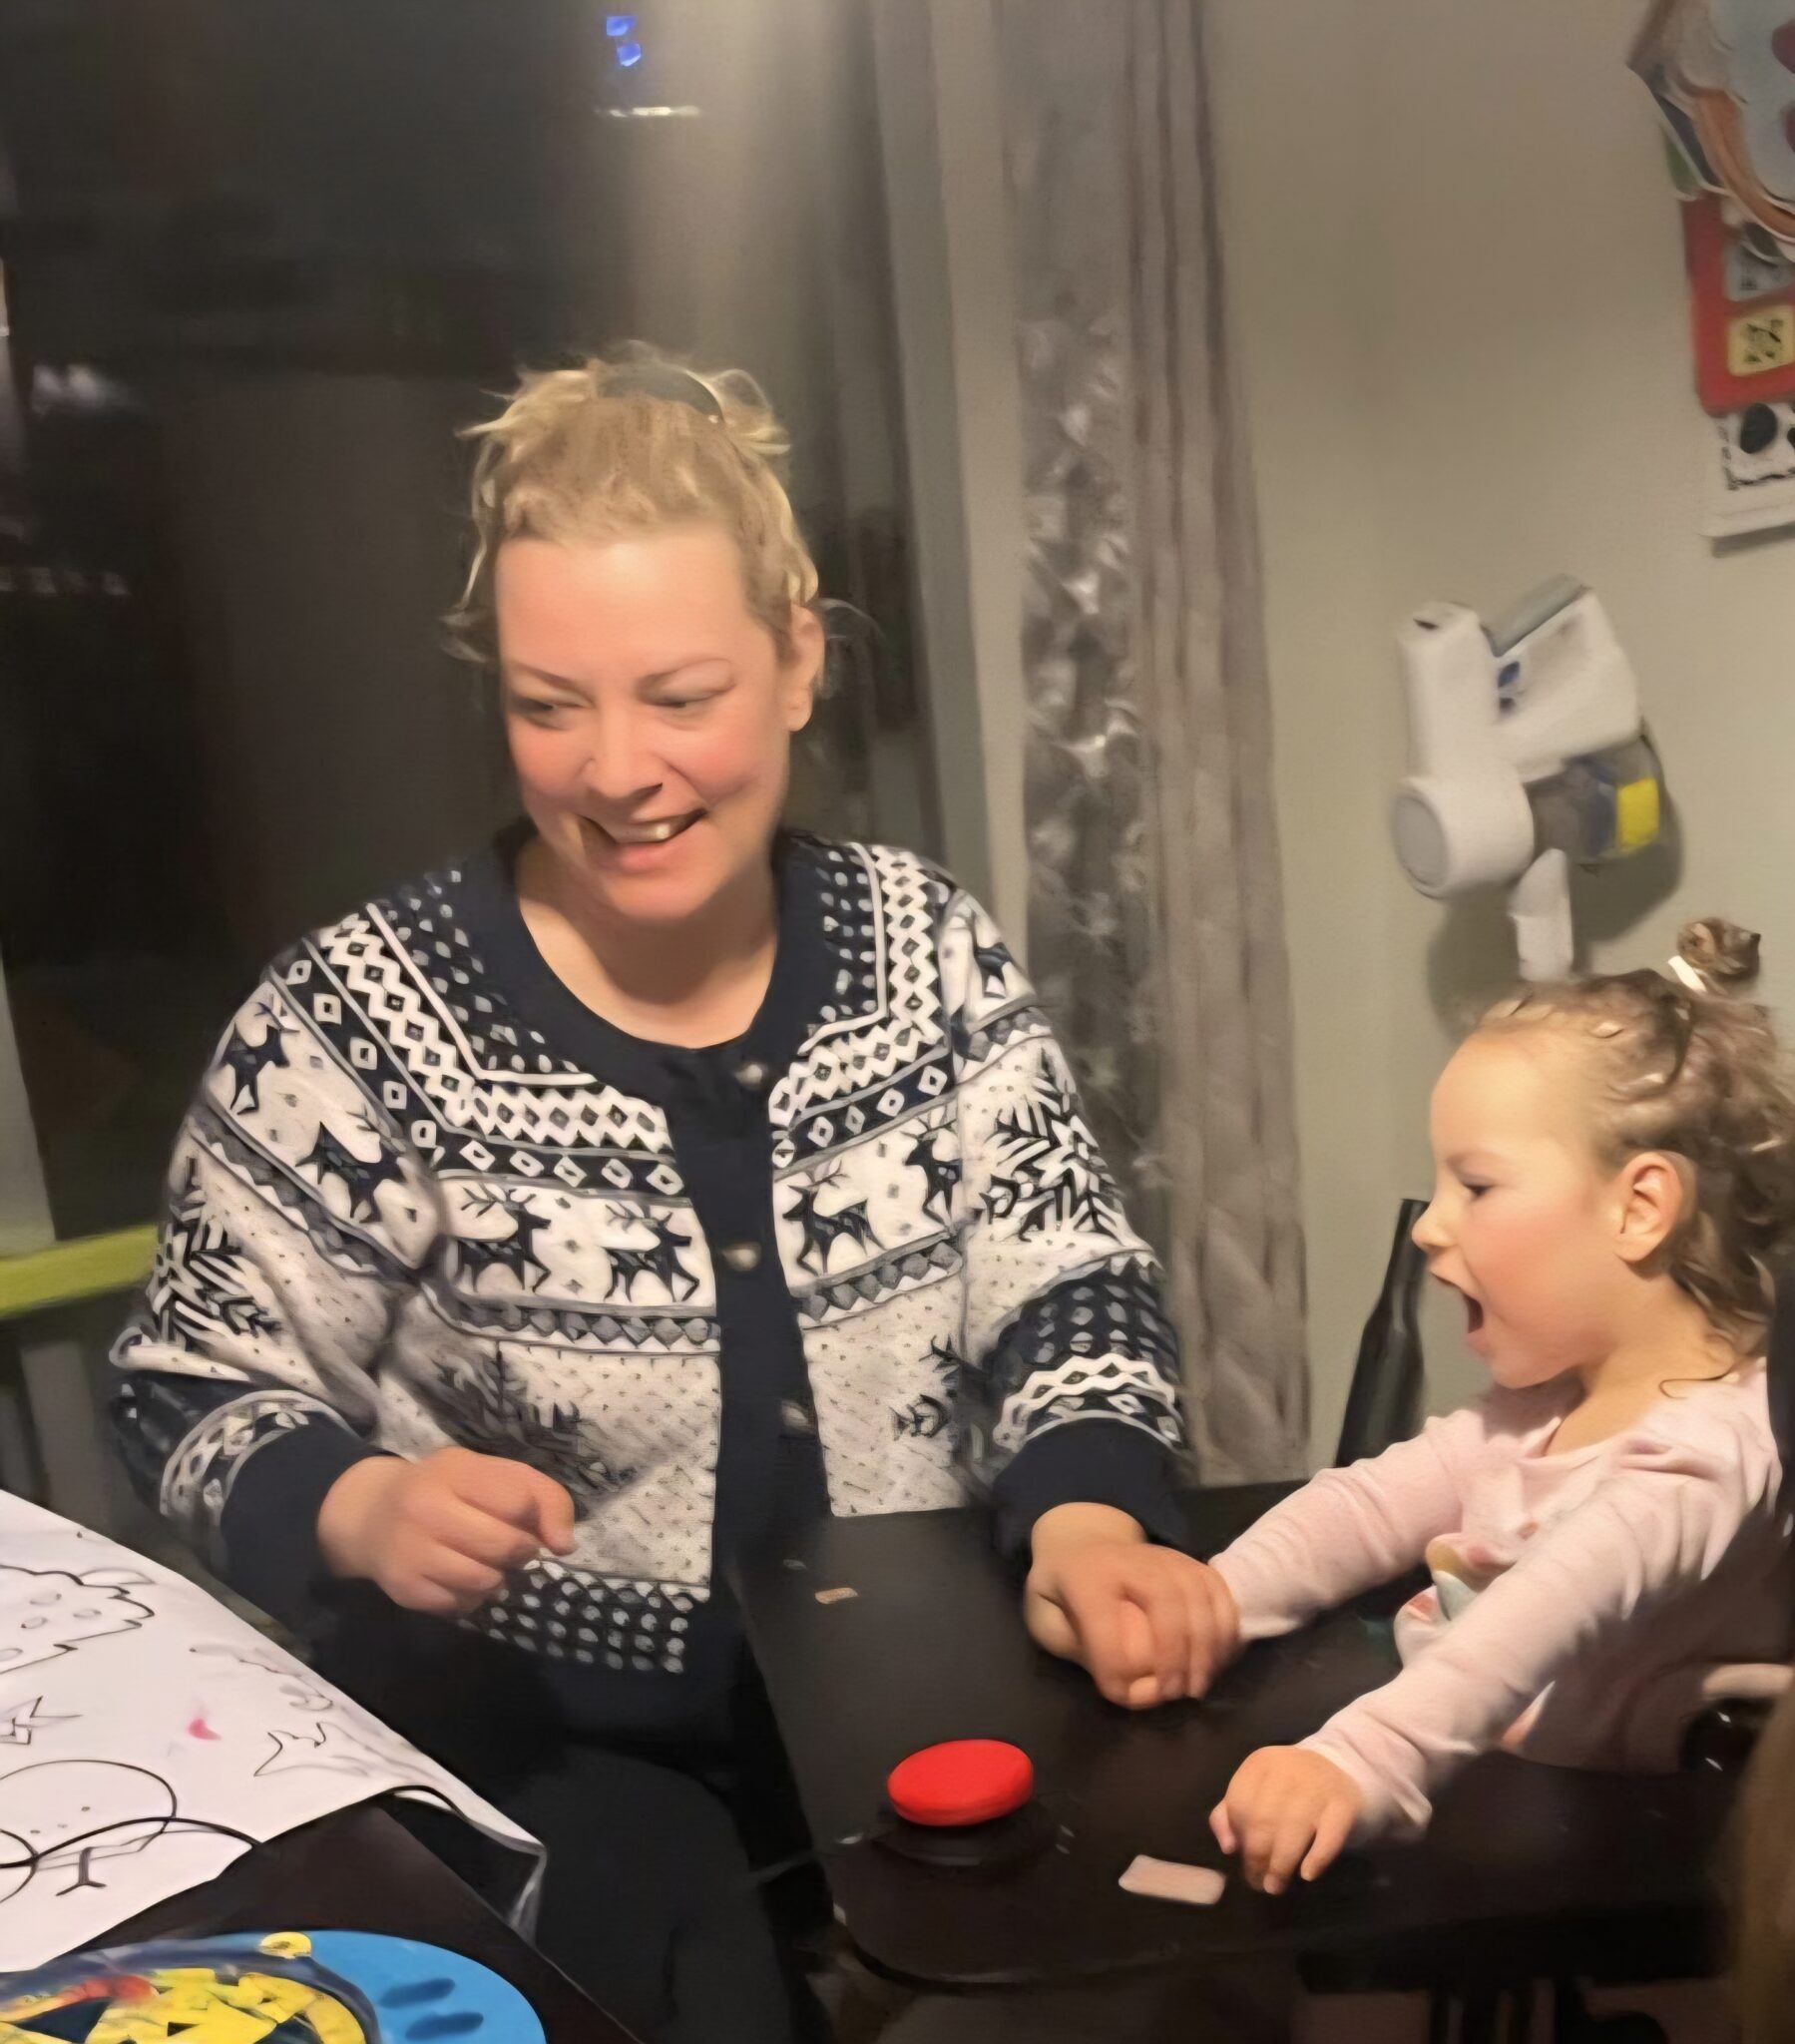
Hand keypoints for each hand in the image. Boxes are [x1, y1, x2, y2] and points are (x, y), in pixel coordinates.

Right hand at [317, 1447, 575, 1617]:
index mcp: (455, 1469)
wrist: (373, 1515)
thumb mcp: (494, 1474)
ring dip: (498, 1577)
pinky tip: (460, 1578)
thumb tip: (564, 1545)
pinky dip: (471, 1598)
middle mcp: (426, 1507)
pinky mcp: (404, 1588)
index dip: (537, 1518)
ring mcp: (411, 1550)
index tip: (529, 1522)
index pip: (520, 1501)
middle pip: (504, 1545)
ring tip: (486, 1562)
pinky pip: (461, 1605)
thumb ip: (542, 1496)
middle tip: (512, 1548)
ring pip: (485, 1581)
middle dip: (521, 1551)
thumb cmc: (449, 1491)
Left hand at [1024, 1503, 1239, 1708]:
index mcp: (1087, 1574)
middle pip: (1167, 1601)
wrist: (1085, 1539)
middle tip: (1172, 1694)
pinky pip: (1220, 1593)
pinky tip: (1217, 1662)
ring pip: (1200, 1596)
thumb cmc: (1062, 1589)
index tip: (1118, 1694)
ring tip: (1195, 1687)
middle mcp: (1132, 1559)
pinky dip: (1225, 1630)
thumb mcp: (1042, 1615)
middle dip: (1175, 1655)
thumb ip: (1071, 1646)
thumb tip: (1116, 1679)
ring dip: (1206, 1648)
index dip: (1112, 1666)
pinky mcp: (1191, 1562)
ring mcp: (1167, 1556)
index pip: (1104, 1621)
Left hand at [1210, 1746, 1361, 1893]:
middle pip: (1264, 1819)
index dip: (1238, 1837)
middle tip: (1259, 1883)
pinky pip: (1329, 1836)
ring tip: (1275, 1886)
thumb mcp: (1255, 1790)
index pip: (1239, 1803)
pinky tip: (1307, 1875)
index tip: (1241, 1860)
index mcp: (1261, 1762)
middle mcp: (1288, 1768)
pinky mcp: (1345, 1803)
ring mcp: (1318, 1784)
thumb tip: (1228, 1846)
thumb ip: (1229, 1814)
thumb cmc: (1289, 1789)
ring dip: (1281, 1865)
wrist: (1340, 1770)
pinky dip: (1317, 1858)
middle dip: (1257, 1857)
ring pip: (1293, 1830)